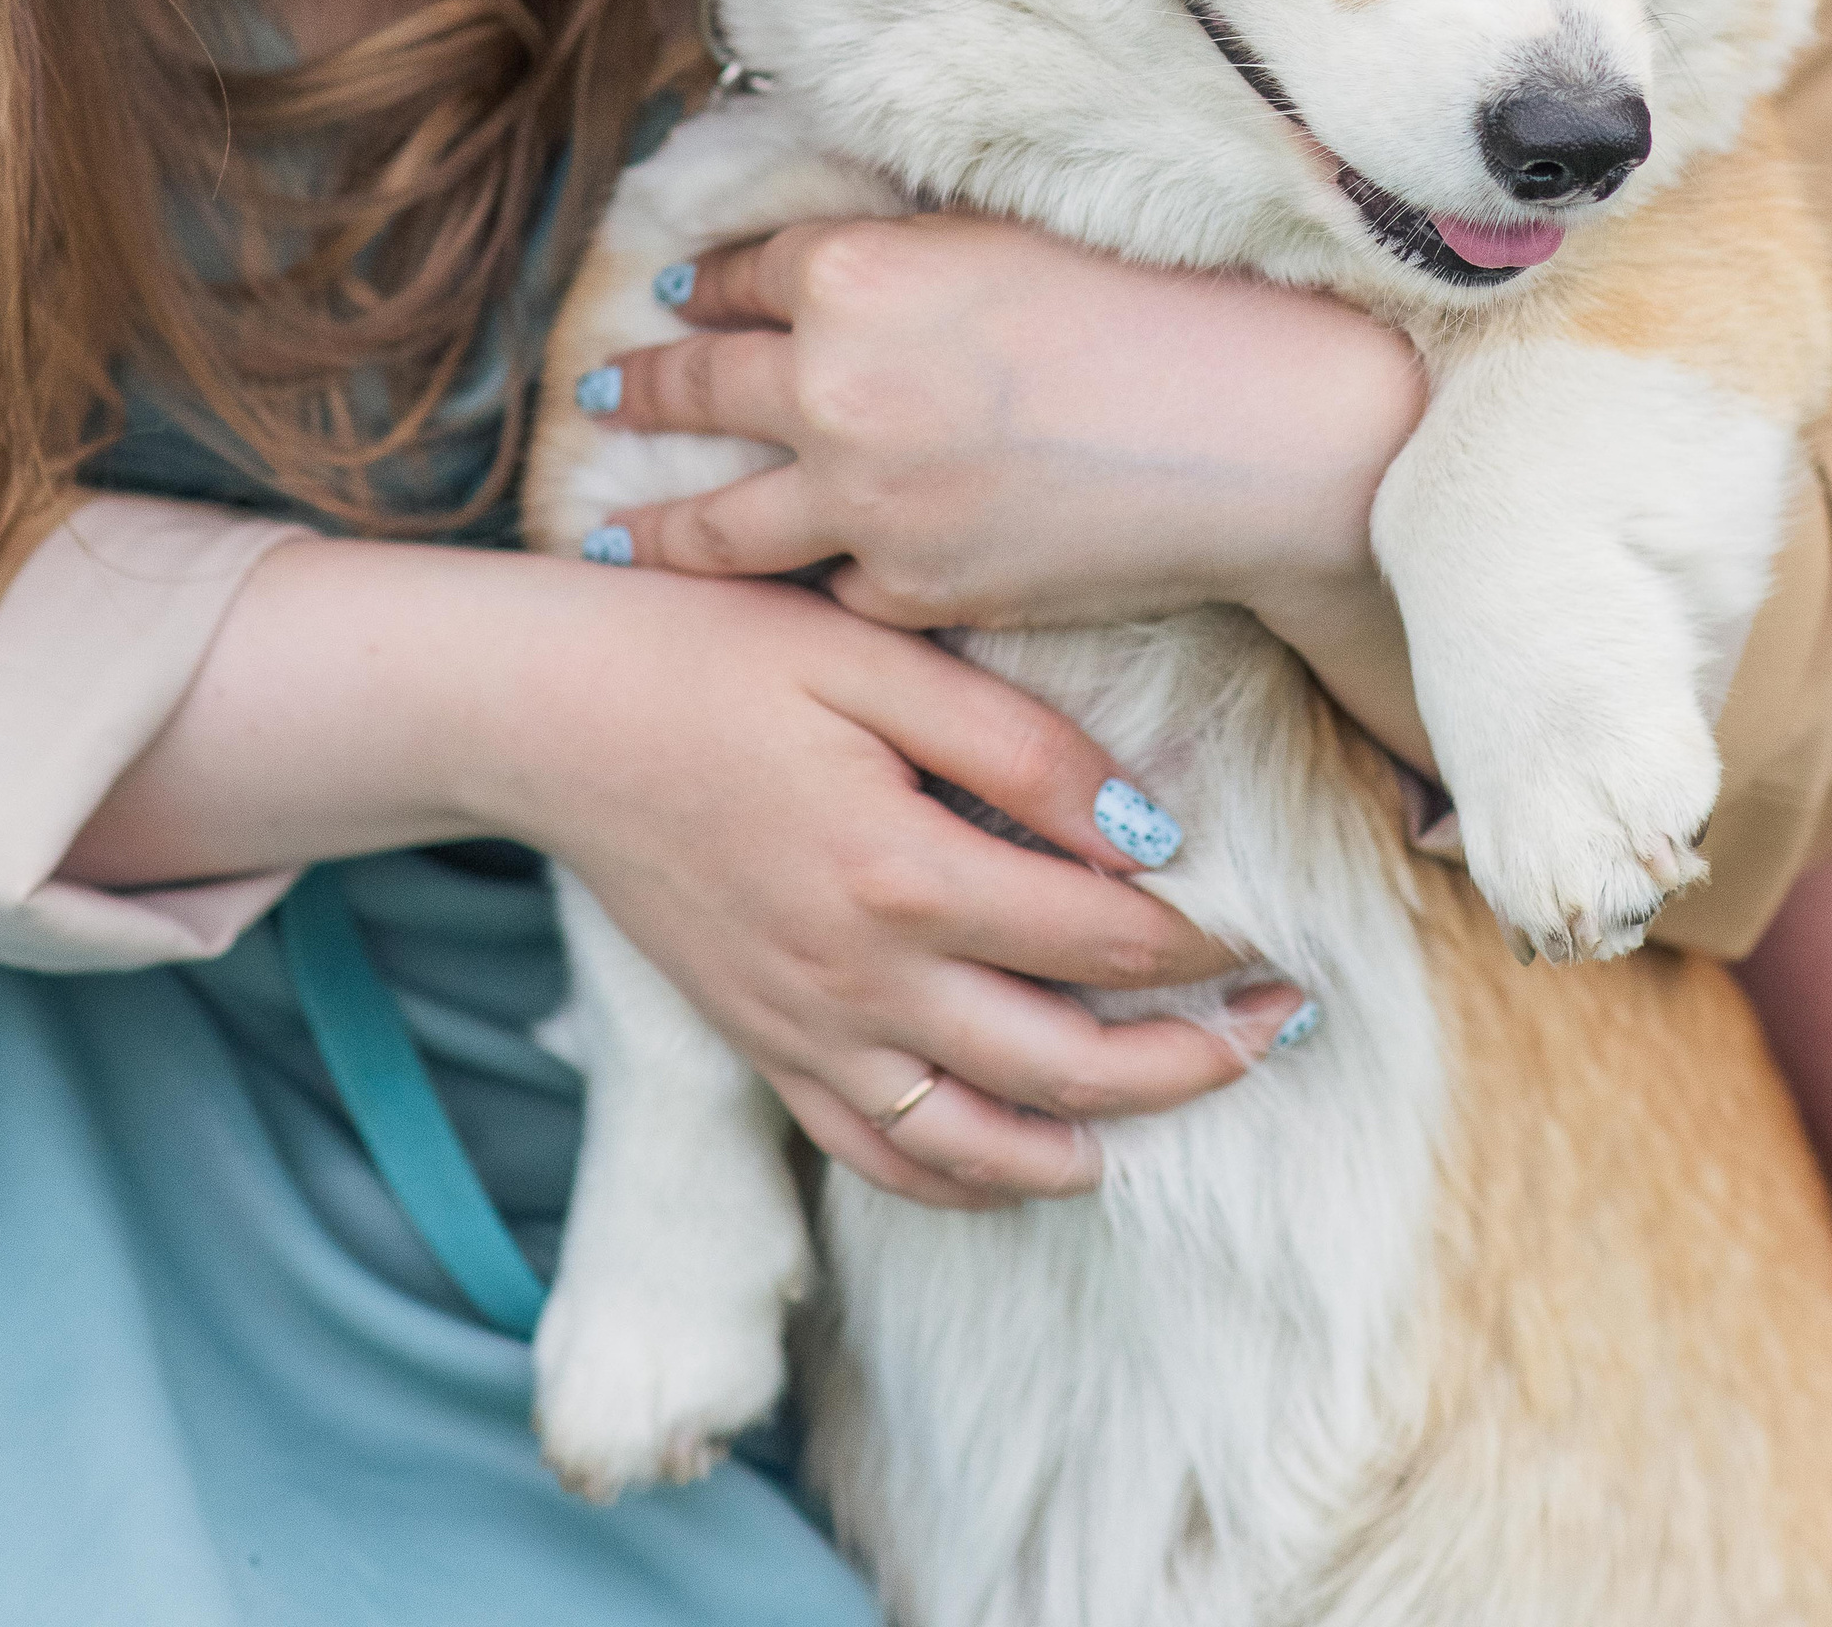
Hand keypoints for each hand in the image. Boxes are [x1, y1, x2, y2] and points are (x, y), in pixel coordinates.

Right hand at [472, 561, 1307, 1211]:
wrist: (549, 713)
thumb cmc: (712, 654)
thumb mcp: (872, 656)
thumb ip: (1017, 746)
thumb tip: (1150, 829)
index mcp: (901, 872)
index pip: (1101, 942)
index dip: (1203, 941)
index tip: (1272, 921)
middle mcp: (860, 981)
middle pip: (1069, 1066)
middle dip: (1196, 1057)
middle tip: (1283, 1025)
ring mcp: (807, 1033)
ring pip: (984, 1144)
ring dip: (1102, 1137)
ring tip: (1186, 1094)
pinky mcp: (765, 1049)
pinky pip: (883, 1157)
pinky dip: (973, 1177)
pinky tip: (1036, 1154)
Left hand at [578, 211, 1423, 637]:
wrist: (1250, 435)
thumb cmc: (1156, 306)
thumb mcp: (1001, 235)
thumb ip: (897, 257)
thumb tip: (821, 270)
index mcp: (851, 272)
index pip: (741, 275)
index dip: (703, 286)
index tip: (672, 299)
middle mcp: (831, 385)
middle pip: (700, 389)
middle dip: (638, 388)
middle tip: (596, 392)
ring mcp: (862, 500)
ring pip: (720, 522)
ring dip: (652, 525)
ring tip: (605, 534)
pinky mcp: (910, 588)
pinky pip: (832, 586)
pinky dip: (809, 579)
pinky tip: (770, 593)